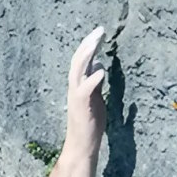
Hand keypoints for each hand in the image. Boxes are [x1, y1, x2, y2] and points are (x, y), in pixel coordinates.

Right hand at [63, 27, 106, 158]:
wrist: (82, 146)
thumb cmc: (89, 124)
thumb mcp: (95, 98)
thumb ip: (95, 83)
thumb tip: (98, 66)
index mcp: (78, 86)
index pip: (82, 62)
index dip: (89, 46)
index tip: (99, 33)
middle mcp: (75, 89)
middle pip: (78, 62)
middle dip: (88, 45)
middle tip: (100, 30)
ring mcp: (77, 97)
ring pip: (78, 71)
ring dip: (87, 55)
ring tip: (96, 42)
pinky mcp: (82, 107)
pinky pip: (85, 90)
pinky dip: (92, 80)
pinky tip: (101, 71)